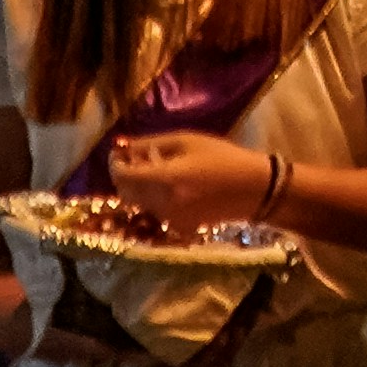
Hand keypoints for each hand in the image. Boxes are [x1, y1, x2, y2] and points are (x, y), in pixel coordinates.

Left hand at [102, 132, 273, 230]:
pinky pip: (153, 211)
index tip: (117, 153)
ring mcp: (169, 218)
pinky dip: (151, 197)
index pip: (122, 176)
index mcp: (165, 179)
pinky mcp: (177, 226)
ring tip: (153, 168)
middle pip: (126, 192)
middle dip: (124, 175)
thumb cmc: (223, 157)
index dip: (114, 164)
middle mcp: (162, 203)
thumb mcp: (187, 141)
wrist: (252, 189)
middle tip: (132, 159)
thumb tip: (124, 148)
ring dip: (137, 186)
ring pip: (138, 203)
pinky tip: (168, 184)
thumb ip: (151, 144)